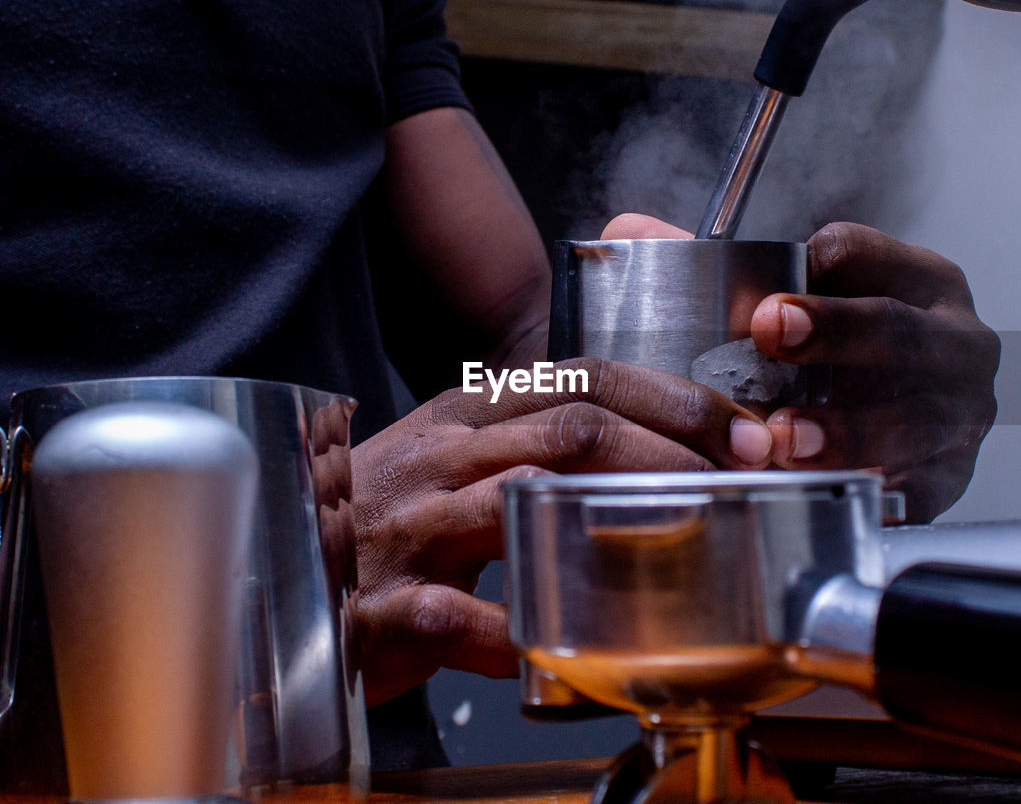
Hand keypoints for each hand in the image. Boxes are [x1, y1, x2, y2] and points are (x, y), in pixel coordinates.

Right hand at [350, 358, 773, 704]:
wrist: (282, 565)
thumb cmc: (387, 513)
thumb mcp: (456, 450)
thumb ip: (536, 435)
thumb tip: (649, 440)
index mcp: (467, 413)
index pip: (582, 378)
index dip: (672, 401)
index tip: (736, 430)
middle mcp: (444, 456)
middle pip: (573, 428)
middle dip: (672, 449)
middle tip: (738, 476)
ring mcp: (412, 527)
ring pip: (524, 500)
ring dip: (615, 517)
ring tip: (682, 537)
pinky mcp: (385, 604)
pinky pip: (457, 614)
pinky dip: (515, 629)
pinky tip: (558, 640)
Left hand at [602, 215, 999, 523]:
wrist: (901, 427)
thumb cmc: (837, 356)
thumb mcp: (795, 299)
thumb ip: (709, 264)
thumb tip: (628, 232)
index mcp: (921, 283)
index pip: (873, 257)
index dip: (824, 265)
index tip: (773, 283)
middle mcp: (955, 342)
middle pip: (901, 332)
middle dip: (836, 331)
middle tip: (770, 334)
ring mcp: (958, 414)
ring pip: (912, 418)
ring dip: (844, 428)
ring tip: (782, 437)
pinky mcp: (948, 478)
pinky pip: (914, 487)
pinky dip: (863, 486)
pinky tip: (818, 486)